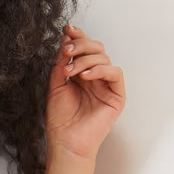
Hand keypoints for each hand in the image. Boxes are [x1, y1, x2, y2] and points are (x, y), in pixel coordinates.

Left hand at [46, 25, 125, 161]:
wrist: (66, 142)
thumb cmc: (60, 120)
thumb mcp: (56, 85)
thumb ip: (61, 63)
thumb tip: (64, 40)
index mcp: (81, 74)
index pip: (84, 50)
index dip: (78, 37)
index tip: (67, 30)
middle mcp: (95, 77)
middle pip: (96, 49)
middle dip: (81, 45)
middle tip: (67, 51)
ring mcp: (107, 85)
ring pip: (104, 58)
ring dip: (86, 59)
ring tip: (71, 71)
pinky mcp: (117, 95)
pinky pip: (115, 73)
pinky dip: (100, 69)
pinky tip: (85, 76)